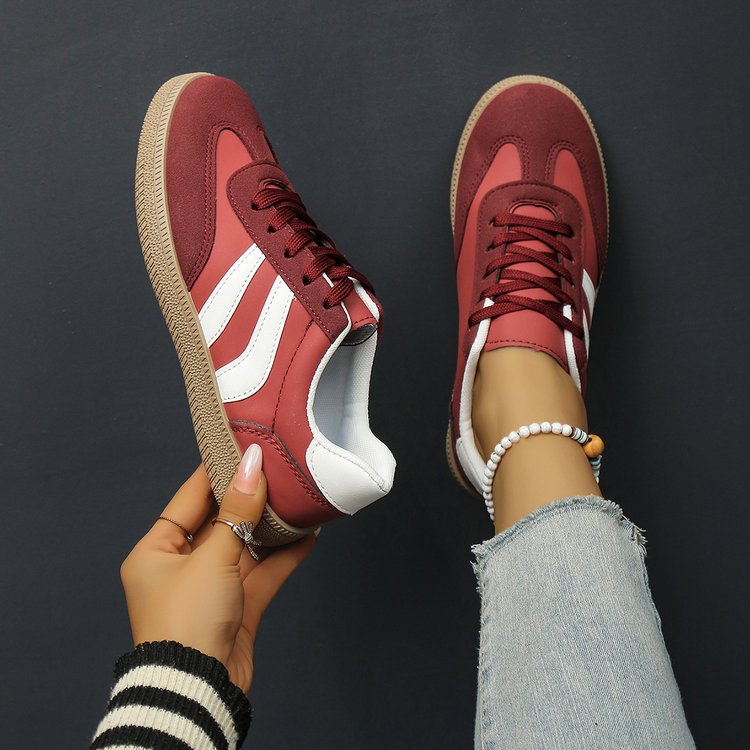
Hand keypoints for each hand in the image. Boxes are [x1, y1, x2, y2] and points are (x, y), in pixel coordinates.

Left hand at [120, 444, 315, 691]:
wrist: (198, 689)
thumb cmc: (187, 621)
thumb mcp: (212, 556)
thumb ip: (237, 511)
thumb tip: (252, 464)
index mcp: (157, 550)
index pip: (191, 497)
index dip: (219, 471)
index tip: (244, 446)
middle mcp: (182, 565)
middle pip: (222, 520)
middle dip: (251, 498)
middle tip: (277, 468)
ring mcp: (211, 587)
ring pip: (246, 546)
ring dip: (271, 527)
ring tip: (297, 499)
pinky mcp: (237, 606)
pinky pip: (262, 572)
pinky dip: (283, 556)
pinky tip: (307, 536)